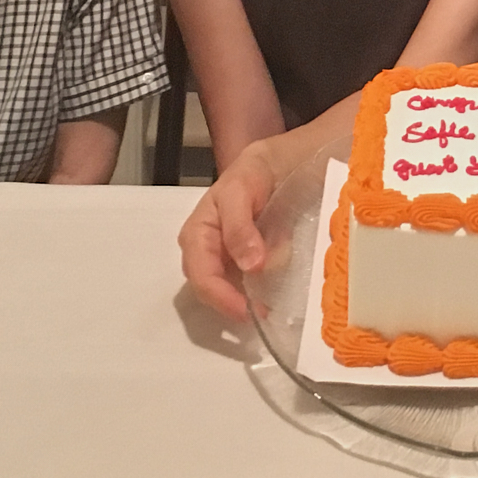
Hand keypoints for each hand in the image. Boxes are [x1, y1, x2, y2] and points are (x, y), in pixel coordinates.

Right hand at [177, 144, 276, 321]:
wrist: (280, 163)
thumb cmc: (254, 173)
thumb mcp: (242, 189)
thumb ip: (240, 227)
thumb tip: (250, 267)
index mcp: (198, 232)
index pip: (201, 274)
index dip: (220, 295)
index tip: (246, 310)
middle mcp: (209, 250)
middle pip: (211, 287)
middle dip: (232, 304)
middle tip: (262, 314)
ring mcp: (229, 257)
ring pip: (229, 289)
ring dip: (246, 302)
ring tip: (269, 309)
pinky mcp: (249, 261)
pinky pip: (249, 283)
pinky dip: (260, 293)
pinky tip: (275, 297)